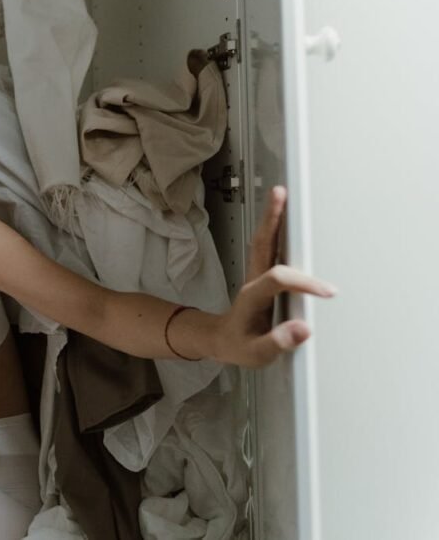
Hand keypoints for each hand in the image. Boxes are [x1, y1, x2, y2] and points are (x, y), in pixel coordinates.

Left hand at [215, 186, 335, 367]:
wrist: (221, 341)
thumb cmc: (238, 346)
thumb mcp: (255, 353)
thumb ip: (277, 342)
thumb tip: (302, 329)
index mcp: (253, 297)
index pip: (279, 280)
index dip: (303, 283)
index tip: (327, 292)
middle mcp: (254, 281)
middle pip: (263, 244)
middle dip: (273, 220)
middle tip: (282, 196)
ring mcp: (258, 276)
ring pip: (265, 242)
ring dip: (274, 218)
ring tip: (283, 195)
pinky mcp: (264, 276)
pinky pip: (271, 248)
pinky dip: (278, 230)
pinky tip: (288, 219)